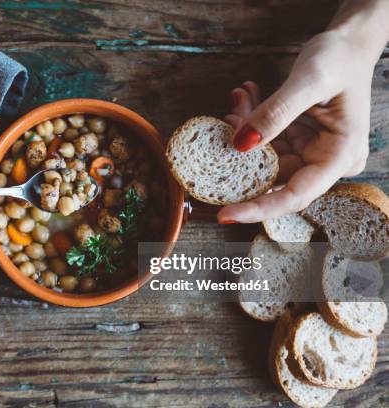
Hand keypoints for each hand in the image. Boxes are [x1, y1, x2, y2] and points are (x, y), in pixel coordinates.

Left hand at [217, 29, 376, 222]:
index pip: (295, 195)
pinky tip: (244, 98)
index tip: (224, 214)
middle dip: (243, 153)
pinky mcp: (297, 141)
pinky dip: (251, 122)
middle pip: (274, 175)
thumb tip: (240, 144)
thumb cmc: (339, 59)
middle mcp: (325, 160)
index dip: (258, 208)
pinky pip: (265, 141)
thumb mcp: (309, 80)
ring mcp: (310, 152)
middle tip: (228, 118)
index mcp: (340, 156)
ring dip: (244, 130)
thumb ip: (275, 113)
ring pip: (264, 156)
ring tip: (238, 99)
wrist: (348, 44)